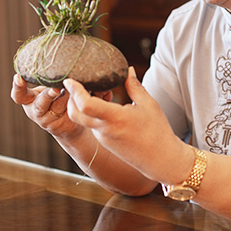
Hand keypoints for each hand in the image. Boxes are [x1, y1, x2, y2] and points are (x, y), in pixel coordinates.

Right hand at [11, 74, 113, 139]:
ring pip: (58, 107)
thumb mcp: (50, 87)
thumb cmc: (58, 98)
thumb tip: (64, 50)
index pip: (19, 95)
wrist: (70, 124)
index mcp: (30, 99)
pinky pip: (72, 113)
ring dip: (69, 97)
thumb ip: (52, 77)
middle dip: (49, 94)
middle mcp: (36, 110)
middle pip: (40, 103)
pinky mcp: (61, 127)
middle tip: (57, 88)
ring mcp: (47, 120)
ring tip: (78, 89)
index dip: (17, 87)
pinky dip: (81, 103)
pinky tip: (91, 95)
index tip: (18, 77)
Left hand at [64, 67, 191, 183]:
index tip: (70, 79)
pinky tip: (101, 104)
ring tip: (93, 91)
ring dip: (80, 105)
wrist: (160, 160)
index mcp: (115, 118)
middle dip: (70, 98)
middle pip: (75, 114)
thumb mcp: (148, 104)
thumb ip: (134, 86)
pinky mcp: (105, 142)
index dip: (75, 91)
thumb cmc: (157, 132)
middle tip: (75, 84)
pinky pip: (91, 125)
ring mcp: (103, 138)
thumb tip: (127, 70)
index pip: (86, 105)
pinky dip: (90, 113)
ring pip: (82, 119)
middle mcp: (105, 130)